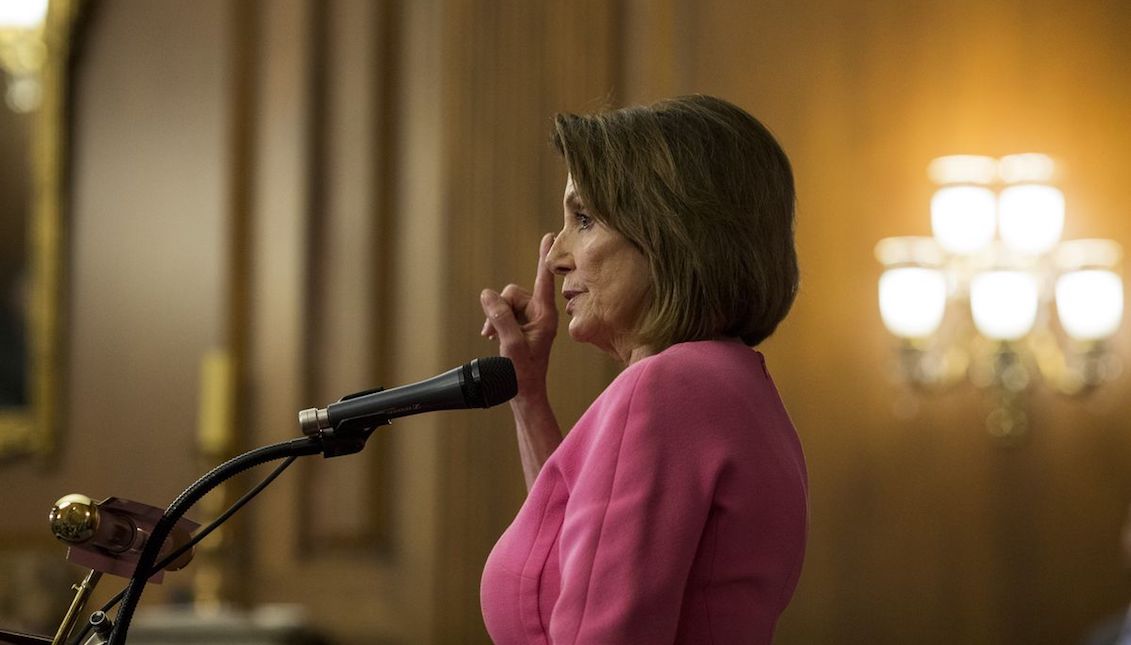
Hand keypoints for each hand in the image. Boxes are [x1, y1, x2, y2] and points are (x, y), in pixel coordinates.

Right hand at [480, 233, 557, 399]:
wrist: (524, 394)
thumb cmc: (522, 374)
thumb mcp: (510, 344)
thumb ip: (500, 316)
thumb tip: (488, 294)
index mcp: (545, 316)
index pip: (544, 280)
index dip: (543, 257)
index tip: (550, 235)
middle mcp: (540, 315)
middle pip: (513, 293)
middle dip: (499, 309)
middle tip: (493, 332)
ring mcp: (531, 321)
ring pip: (505, 304)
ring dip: (495, 318)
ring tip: (494, 339)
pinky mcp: (522, 327)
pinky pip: (503, 313)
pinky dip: (495, 323)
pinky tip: (493, 338)